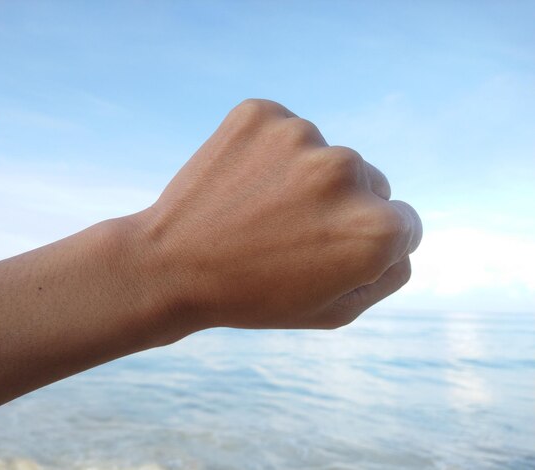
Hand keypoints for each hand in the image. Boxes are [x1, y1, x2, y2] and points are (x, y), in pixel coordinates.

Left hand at [135, 99, 421, 329]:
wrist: (170, 266)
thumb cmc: (254, 296)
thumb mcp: (335, 311)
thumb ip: (388, 272)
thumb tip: (403, 230)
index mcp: (375, 229)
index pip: (406, 223)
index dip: (368, 243)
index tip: (331, 251)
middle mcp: (346, 172)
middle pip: (371, 183)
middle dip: (341, 206)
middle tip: (289, 233)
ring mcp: (301, 136)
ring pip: (325, 155)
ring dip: (303, 177)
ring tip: (259, 210)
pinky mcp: (261, 113)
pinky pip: (285, 131)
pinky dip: (269, 152)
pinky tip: (242, 183)